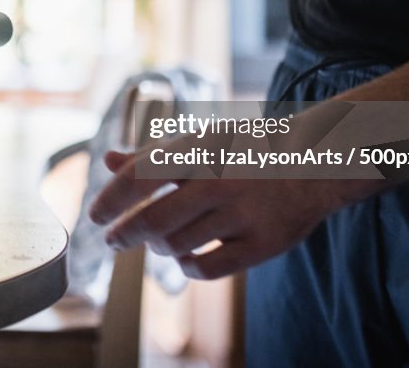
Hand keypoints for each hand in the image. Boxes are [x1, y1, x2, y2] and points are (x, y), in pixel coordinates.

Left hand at [88, 149, 379, 279]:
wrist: (314, 160)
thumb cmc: (244, 150)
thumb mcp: (200, 141)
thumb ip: (154, 155)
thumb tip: (109, 161)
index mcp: (199, 150)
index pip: (139, 178)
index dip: (110, 200)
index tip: (95, 216)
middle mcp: (218, 181)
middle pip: (153, 221)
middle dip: (123, 234)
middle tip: (112, 240)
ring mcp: (242, 214)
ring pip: (176, 246)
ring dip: (159, 246)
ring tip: (159, 240)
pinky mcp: (262, 243)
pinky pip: (207, 268)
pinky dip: (188, 267)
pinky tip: (186, 259)